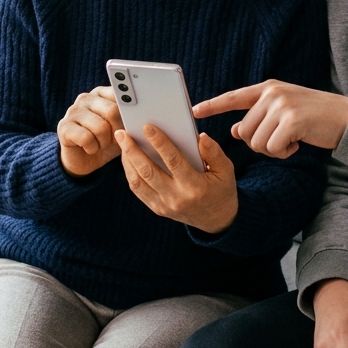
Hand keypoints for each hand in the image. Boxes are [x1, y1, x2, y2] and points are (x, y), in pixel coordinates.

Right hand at [57, 87, 123, 176]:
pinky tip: (90, 148)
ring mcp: (73, 111)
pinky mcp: (64, 127)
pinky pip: (86, 138)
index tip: (130, 123)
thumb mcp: (121, 129)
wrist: (83, 160)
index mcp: (101, 93)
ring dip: (104, 142)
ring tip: (100, 144)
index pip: (120, 95)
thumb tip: (144, 114)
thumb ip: (129, 118)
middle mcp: (86, 98)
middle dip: (117, 131)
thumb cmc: (106, 141)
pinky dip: (92, 148)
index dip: (128, 113)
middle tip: (114, 140)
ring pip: (100, 127)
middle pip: (112, 111)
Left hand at [114, 125, 237, 232]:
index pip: (173, 161)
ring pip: (138, 182)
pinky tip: (127, 158)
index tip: (147, 127)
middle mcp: (176, 197)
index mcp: (194, 186)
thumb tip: (200, 137)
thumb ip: (214, 153)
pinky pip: (139, 191)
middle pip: (148, 172)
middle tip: (122, 133)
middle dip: (132, 150)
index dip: (159, 142)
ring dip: (127, 161)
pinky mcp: (157, 209)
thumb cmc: (221, 190)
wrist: (217, 221)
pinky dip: (130, 173)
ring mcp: (164, 205)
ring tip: (122, 143)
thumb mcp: (226, 170)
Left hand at [193, 81, 347, 158]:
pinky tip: (298, 143)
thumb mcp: (283, 112)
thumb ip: (259, 118)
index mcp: (267, 89)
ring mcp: (282, 105)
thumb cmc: (313, 118)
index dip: (212, 105)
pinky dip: (284, 152)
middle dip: (258, 144)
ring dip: (272, 150)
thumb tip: (234, 130)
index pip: (233, 97)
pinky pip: (273, 148)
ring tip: (291, 140)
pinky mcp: (292, 120)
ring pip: (257, 142)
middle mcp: (272, 94)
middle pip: (244, 131)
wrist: (345, 117)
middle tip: (280, 141)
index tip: (193, 111)